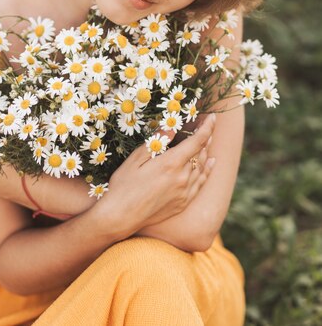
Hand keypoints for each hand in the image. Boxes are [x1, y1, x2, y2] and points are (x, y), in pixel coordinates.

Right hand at [95, 113, 215, 236]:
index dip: (207, 128)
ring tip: (208, 140)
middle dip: (206, 137)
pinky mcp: (182, 203)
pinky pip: (200, 184)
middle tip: (207, 125)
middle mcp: (182, 178)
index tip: (213, 117)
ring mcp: (184, 192)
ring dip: (206, 152)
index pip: (197, 141)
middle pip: (201, 153)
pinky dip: (207, 171)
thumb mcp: (135, 159)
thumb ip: (156, 142)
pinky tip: (210, 163)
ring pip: (202, 167)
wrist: (121, 217)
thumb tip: (171, 129)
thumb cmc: (124, 185)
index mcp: (171, 163)